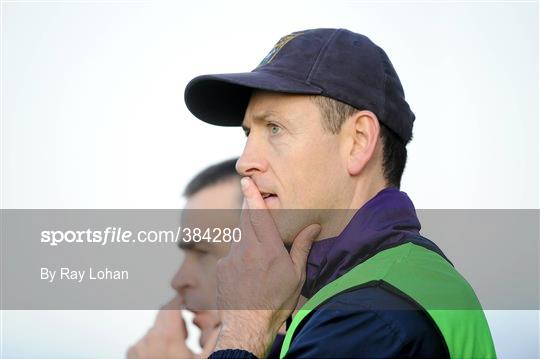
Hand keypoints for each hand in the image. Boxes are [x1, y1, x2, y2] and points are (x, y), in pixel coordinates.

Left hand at [127, 296, 218, 358]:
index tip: (188, 302)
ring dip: (166, 334)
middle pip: (163, 316)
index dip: (181, 301)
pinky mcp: (132, 355)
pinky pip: (145, 341)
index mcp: (167, 338)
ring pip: (155, 329)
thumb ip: (216, 338)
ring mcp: (138, 348)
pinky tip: (164, 358)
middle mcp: (149, 340)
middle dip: (176, 319)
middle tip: (186, 336)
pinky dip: (155, 344)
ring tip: (176, 352)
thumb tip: (225, 323)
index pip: (171, 306)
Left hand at [214, 177, 320, 356]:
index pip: (259, 214)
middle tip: (257, 212)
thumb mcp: (296, 276)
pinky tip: (247, 275)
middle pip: (246, 219)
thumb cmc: (277, 301)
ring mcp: (231, 257)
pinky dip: (240, 257)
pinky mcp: (221, 267)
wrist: (247, 326)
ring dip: (248, 240)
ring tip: (258, 263)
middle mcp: (247, 249)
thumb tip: (313, 226)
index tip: (246, 179)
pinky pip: (231, 253)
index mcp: (269, 249)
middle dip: (250, 210)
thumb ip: (302, 247)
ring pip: (239, 237)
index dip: (253, 194)